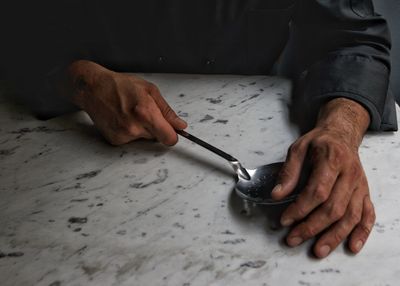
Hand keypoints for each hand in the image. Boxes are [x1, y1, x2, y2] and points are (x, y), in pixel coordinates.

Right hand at [66, 60, 186, 144]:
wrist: (93, 89)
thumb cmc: (120, 85)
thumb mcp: (150, 91)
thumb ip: (167, 111)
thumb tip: (180, 126)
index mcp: (146, 113)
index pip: (169, 138)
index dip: (173, 135)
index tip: (172, 131)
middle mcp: (135, 127)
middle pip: (157, 138)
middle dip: (155, 127)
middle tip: (143, 112)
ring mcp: (124, 135)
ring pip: (144, 138)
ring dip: (142, 129)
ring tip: (130, 113)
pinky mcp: (115, 140)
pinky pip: (131, 140)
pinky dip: (130, 131)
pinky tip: (121, 118)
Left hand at [272, 98, 374, 257]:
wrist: (341, 134)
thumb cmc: (318, 142)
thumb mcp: (298, 149)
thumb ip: (288, 172)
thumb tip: (277, 195)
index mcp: (332, 160)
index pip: (317, 191)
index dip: (300, 208)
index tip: (285, 220)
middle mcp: (350, 175)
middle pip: (334, 208)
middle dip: (312, 227)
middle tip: (293, 238)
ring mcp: (360, 185)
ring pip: (351, 216)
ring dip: (334, 236)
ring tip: (318, 250)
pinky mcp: (365, 192)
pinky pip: (368, 215)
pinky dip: (362, 232)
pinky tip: (352, 246)